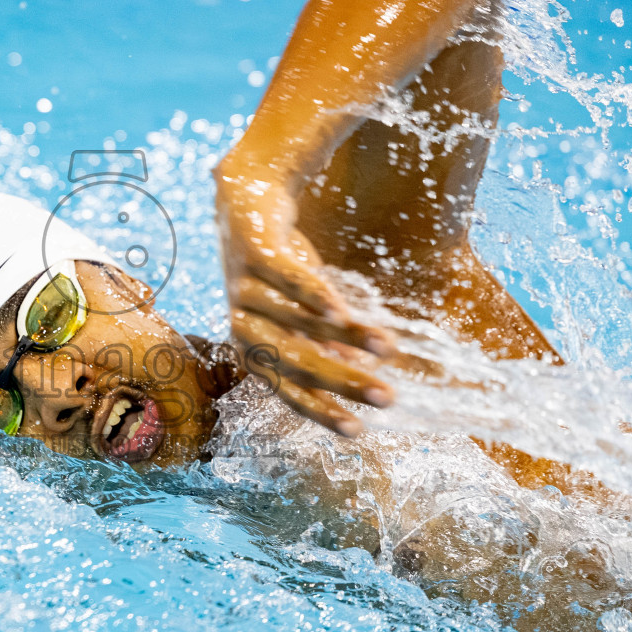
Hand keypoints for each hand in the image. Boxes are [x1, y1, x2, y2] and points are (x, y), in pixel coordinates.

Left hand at [216, 169, 396, 436]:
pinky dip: (313, 296)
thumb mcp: (301, 311)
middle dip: (343, 383)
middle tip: (388, 398)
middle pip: (296, 364)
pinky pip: (286, 279)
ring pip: (299, 322)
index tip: (359, 432)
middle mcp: (242, 328)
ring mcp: (244, 290)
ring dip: (345, 338)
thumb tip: (360, 373)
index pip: (289, 391)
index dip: (323, 412)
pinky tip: (342, 310)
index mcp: (252, 351)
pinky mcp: (253, 255)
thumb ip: (323, 342)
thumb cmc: (279, 267)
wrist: (248, 200)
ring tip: (389, 348)